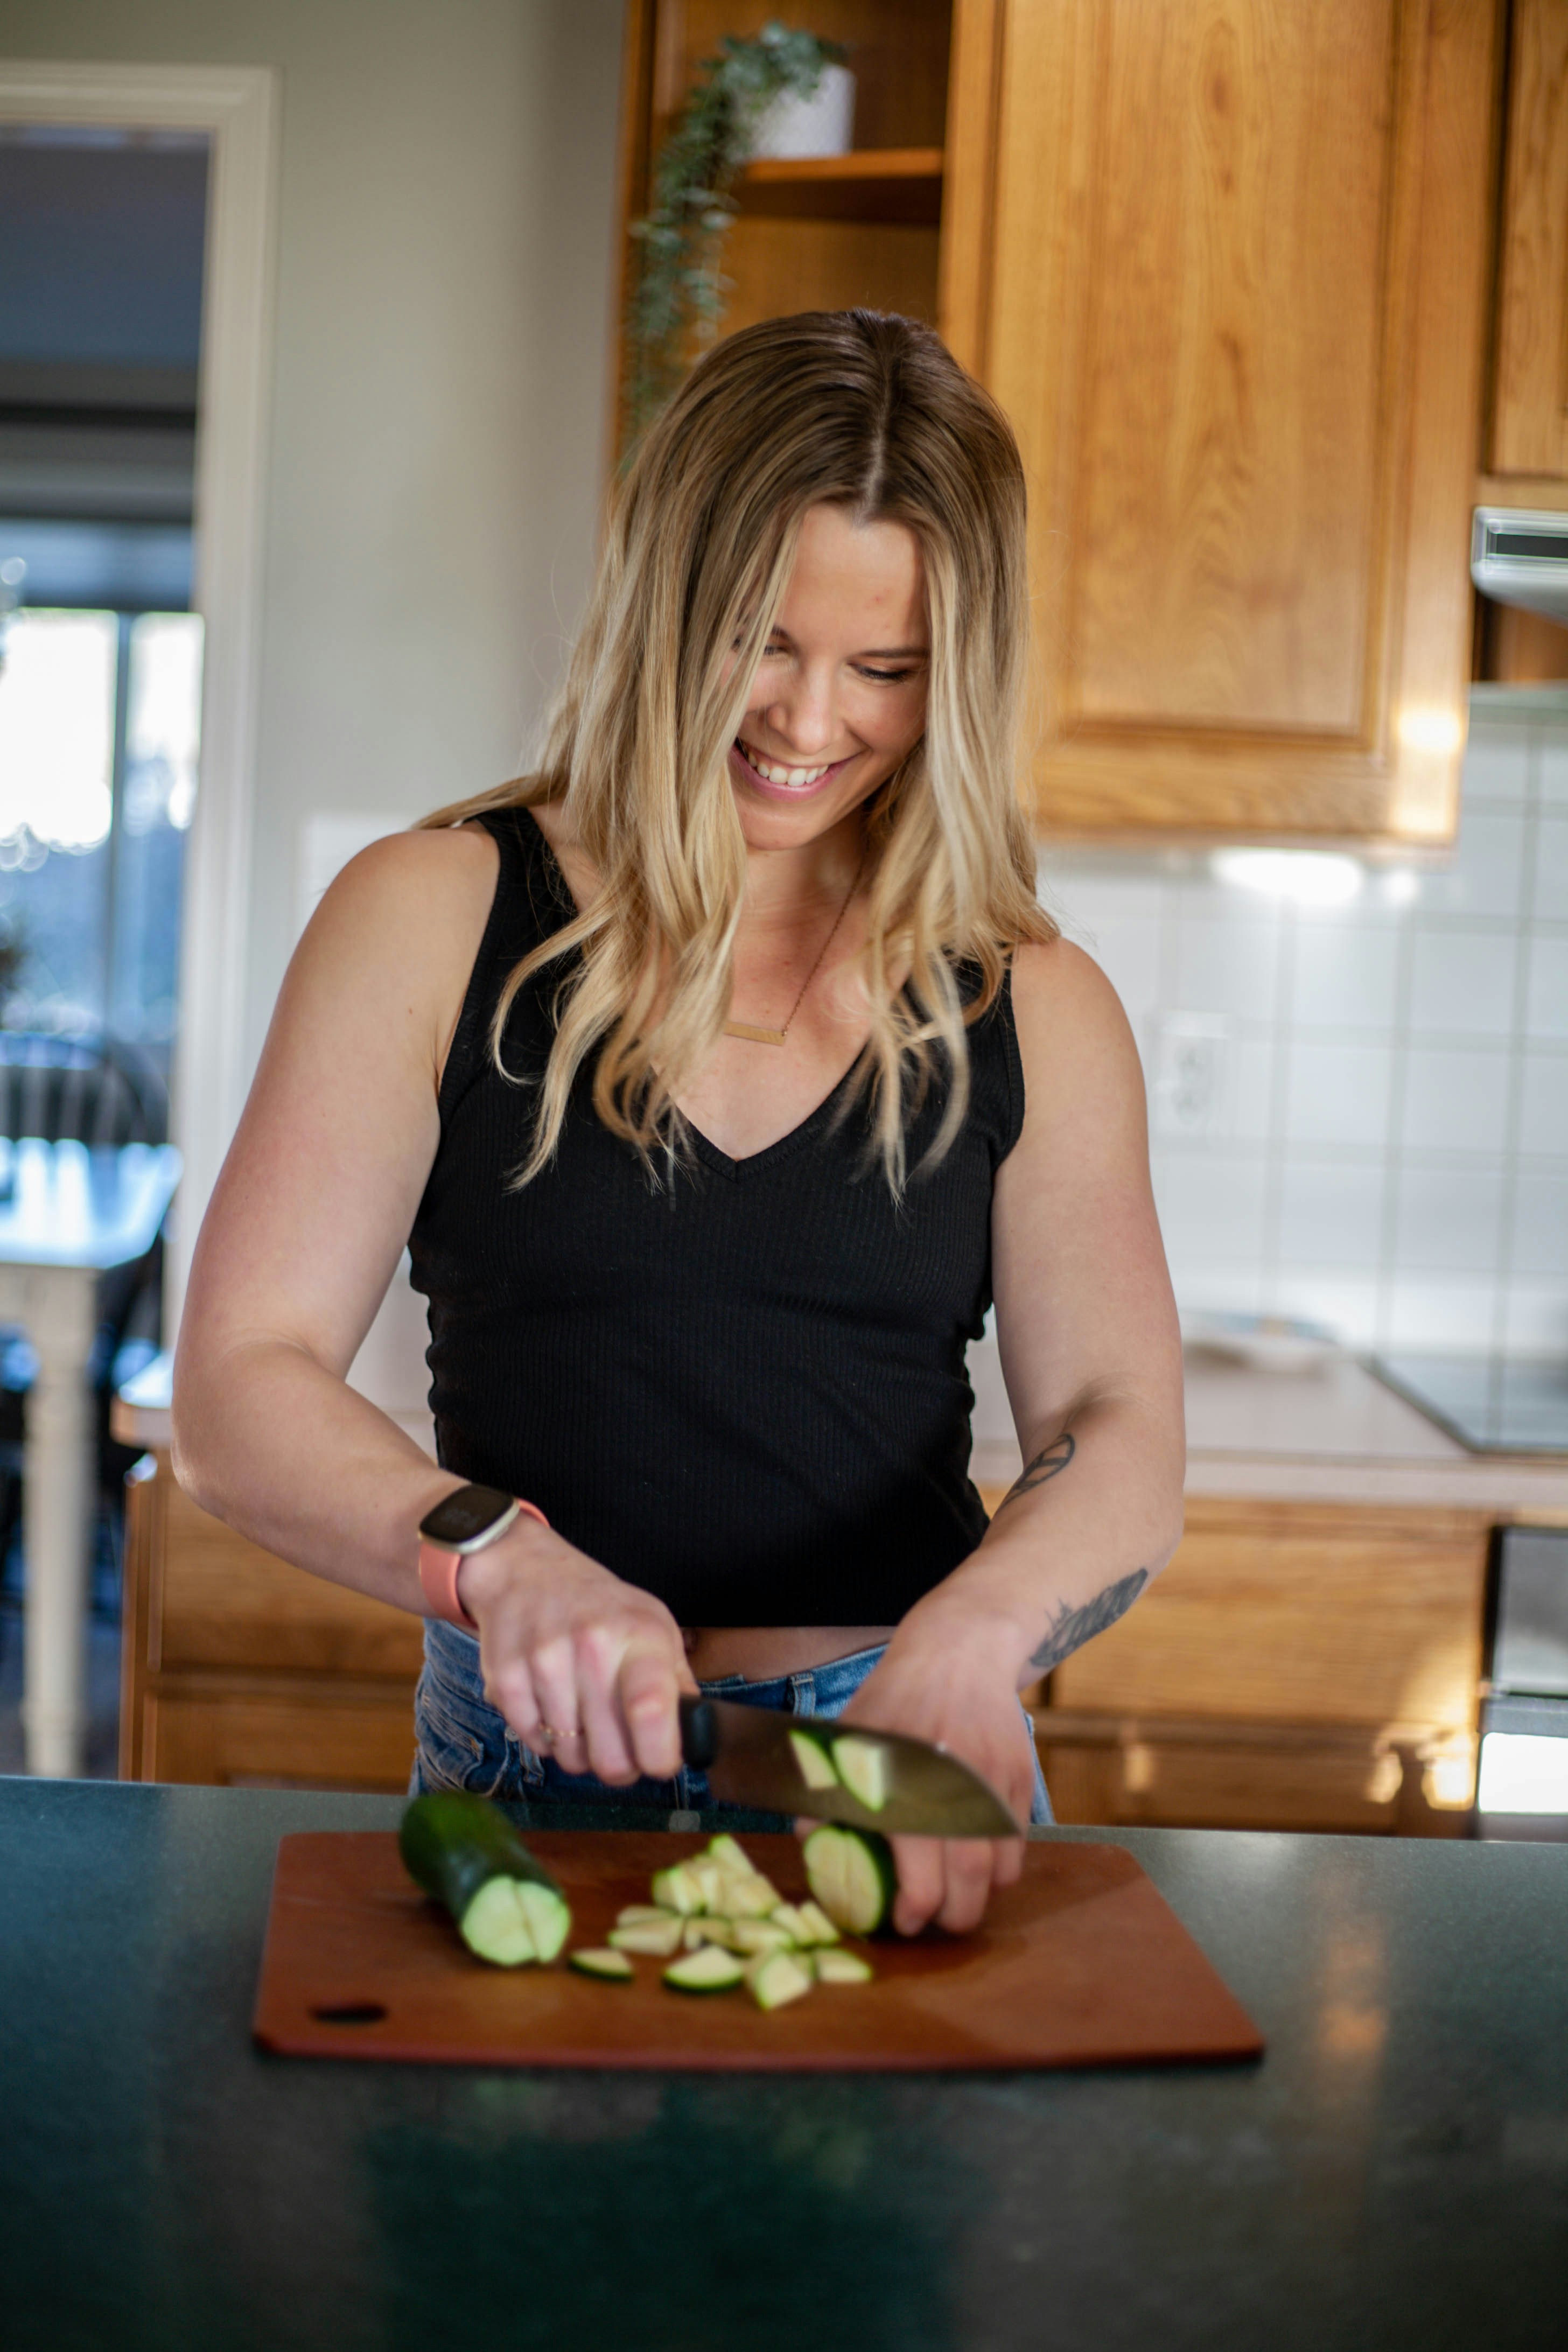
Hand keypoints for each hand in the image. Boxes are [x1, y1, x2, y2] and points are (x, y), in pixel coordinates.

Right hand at [457, 1519, 697, 1783]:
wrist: (526, 1570)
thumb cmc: (600, 1606)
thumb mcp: (654, 1625)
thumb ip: (678, 1682)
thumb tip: (695, 1737)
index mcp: (639, 1635)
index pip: (650, 1710)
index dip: (660, 1757)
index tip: (661, 1764)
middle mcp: (591, 1647)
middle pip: (610, 1756)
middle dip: (621, 1767)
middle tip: (621, 1748)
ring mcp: (544, 1663)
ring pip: (571, 1759)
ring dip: (581, 1750)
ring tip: (583, 1715)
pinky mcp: (505, 1679)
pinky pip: (535, 1745)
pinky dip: (546, 1739)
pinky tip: (552, 1705)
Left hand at [824, 1615, 1034, 1935]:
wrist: (957, 1653)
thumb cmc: (894, 1699)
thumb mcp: (849, 1737)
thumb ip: (828, 1791)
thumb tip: (809, 1841)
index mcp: (904, 1781)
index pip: (921, 1873)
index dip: (914, 1910)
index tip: (903, 1921)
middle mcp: (953, 1785)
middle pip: (970, 1881)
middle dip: (954, 1917)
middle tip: (936, 1921)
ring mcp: (992, 1782)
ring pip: (1001, 1869)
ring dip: (981, 1895)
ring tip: (958, 1896)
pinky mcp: (1019, 1777)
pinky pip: (1017, 1841)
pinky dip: (1001, 1864)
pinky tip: (979, 1859)